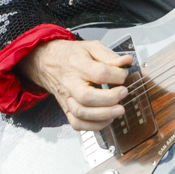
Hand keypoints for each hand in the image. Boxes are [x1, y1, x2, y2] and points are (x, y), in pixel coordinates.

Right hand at [16, 39, 132, 130]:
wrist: (47, 63)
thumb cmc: (71, 55)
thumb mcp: (91, 47)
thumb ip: (110, 55)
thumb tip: (127, 61)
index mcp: (77, 64)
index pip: (99, 73)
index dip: (117, 75)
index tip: (123, 74)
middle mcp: (70, 83)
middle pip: (87, 97)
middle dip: (109, 99)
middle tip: (123, 93)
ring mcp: (67, 98)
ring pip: (81, 113)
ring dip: (103, 115)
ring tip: (119, 110)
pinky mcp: (66, 109)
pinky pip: (77, 123)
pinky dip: (93, 126)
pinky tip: (107, 119)